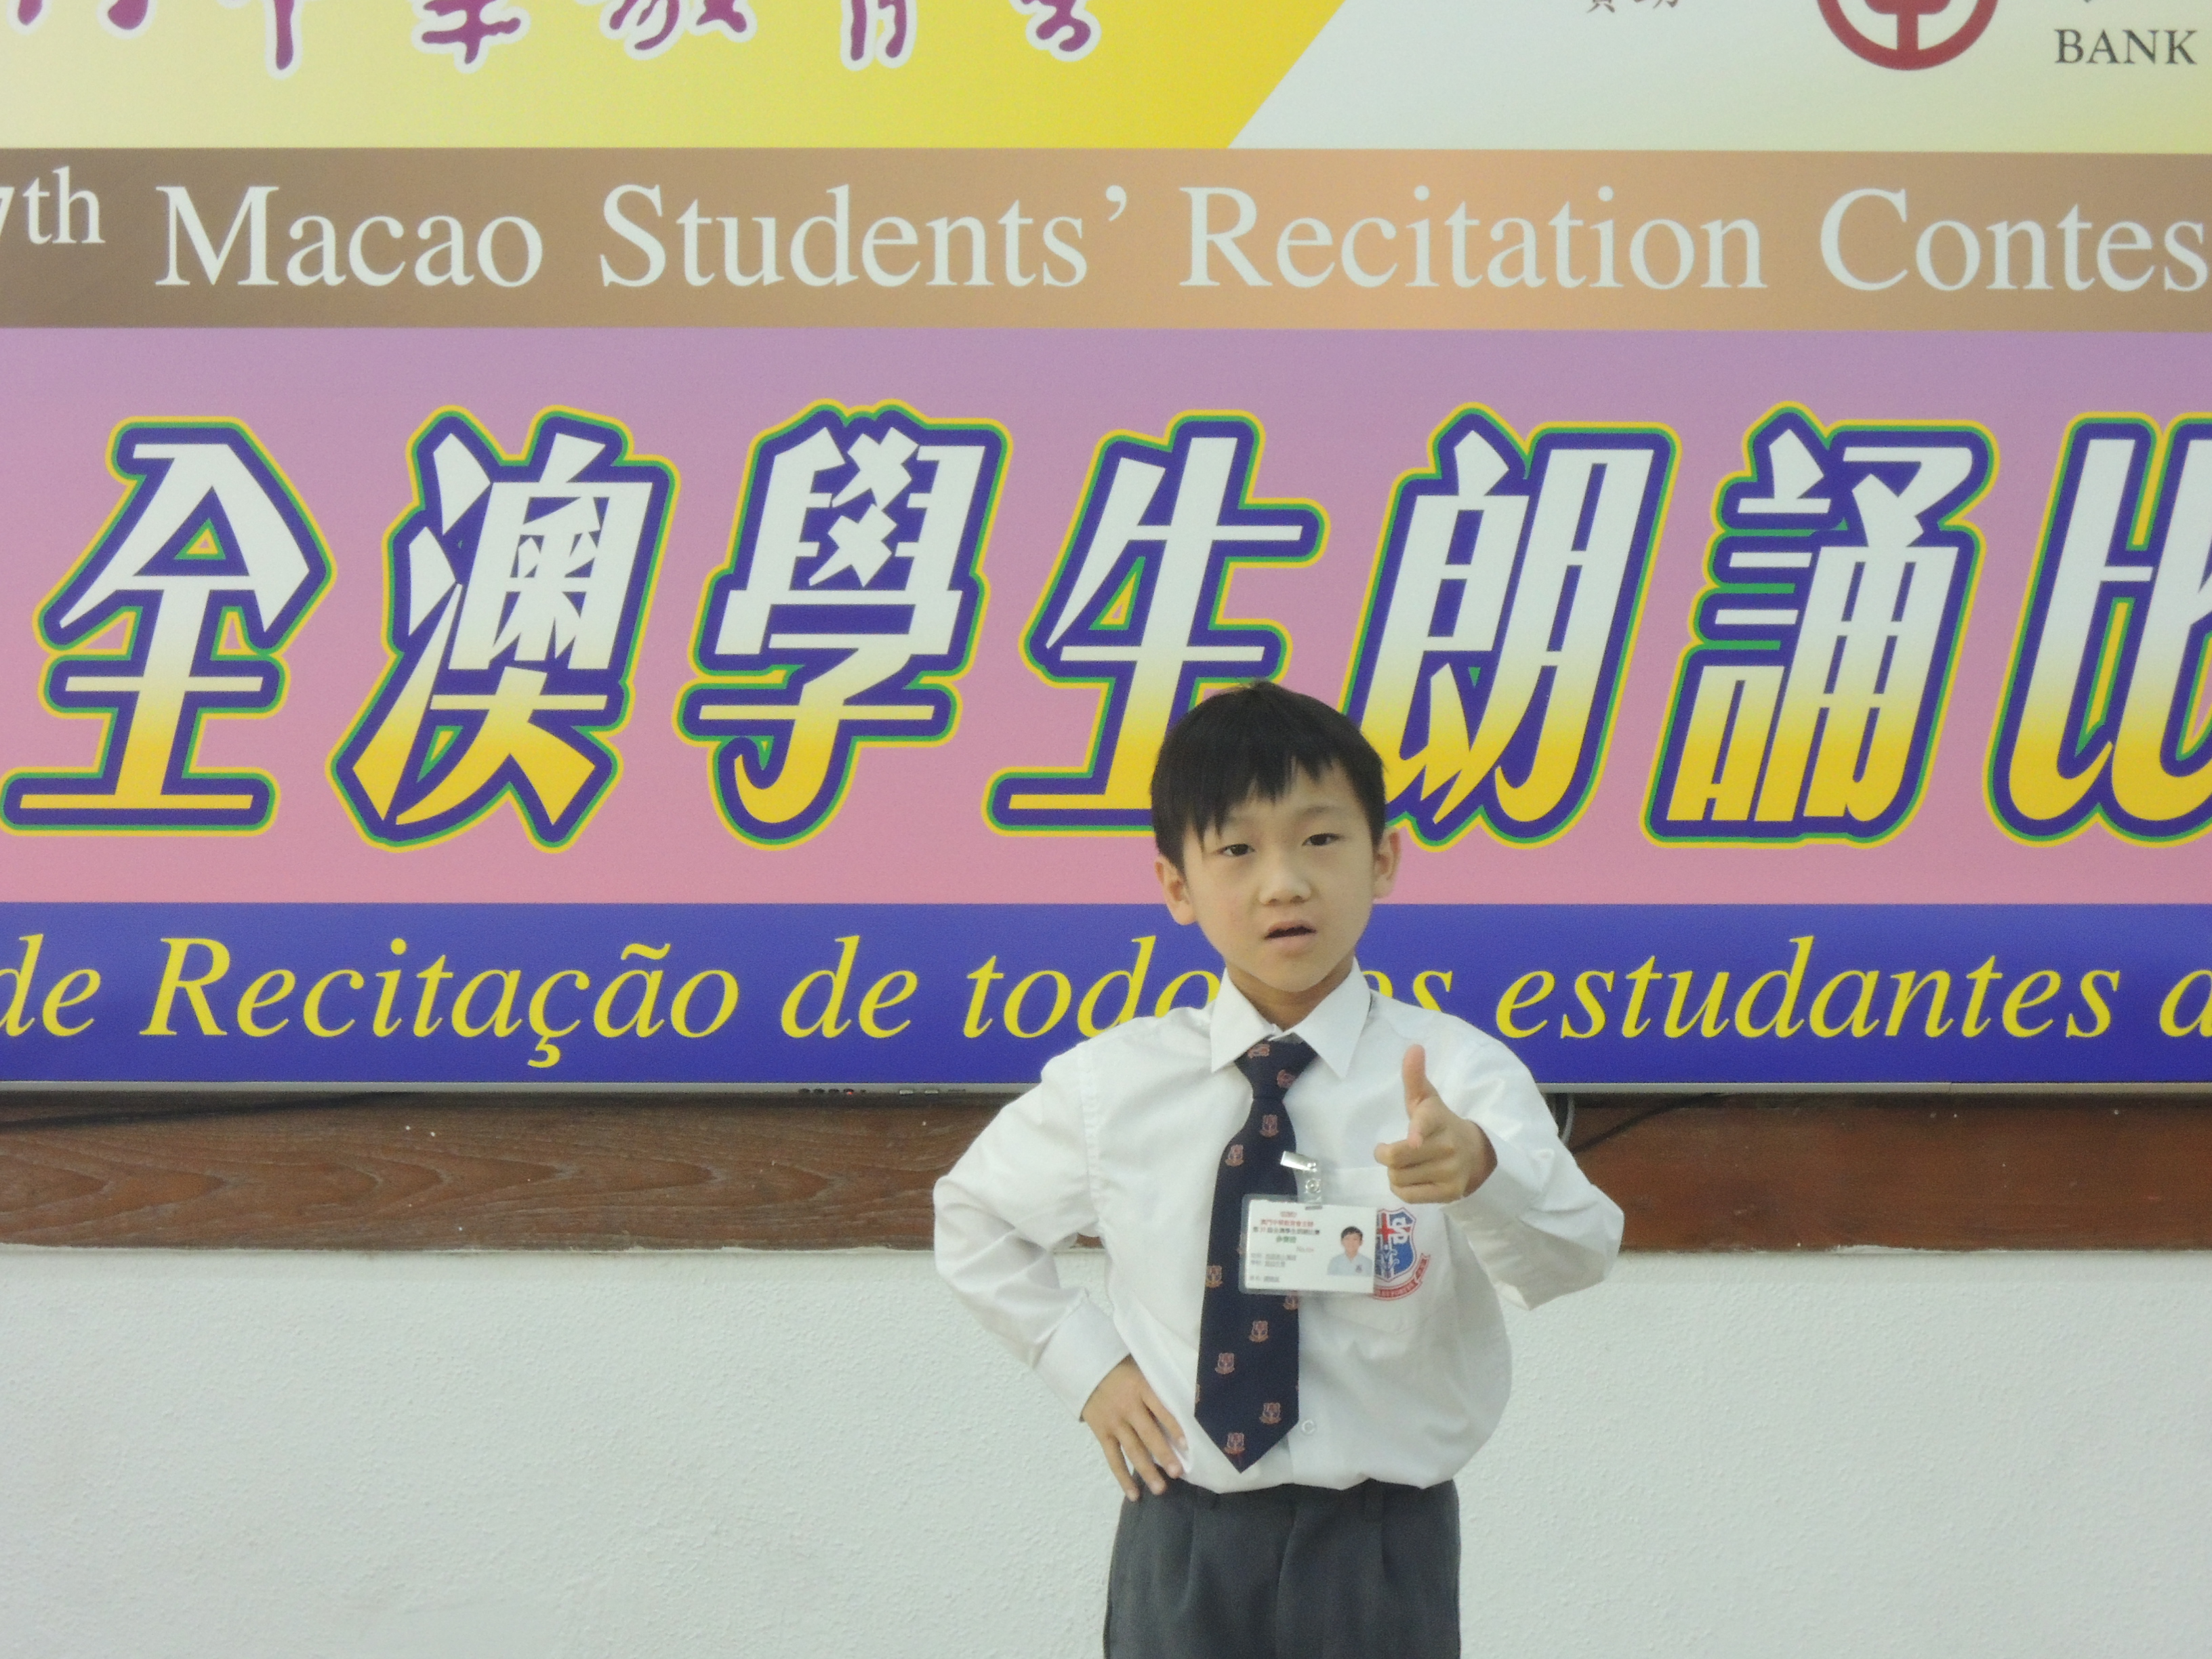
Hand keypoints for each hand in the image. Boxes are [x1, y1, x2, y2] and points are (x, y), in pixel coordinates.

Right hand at [1080, 1356, 1187, 1500]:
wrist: (1084, 1368)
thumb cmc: (1120, 1368)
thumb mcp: (1141, 1368)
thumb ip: (1157, 1386)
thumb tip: (1185, 1405)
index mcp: (1140, 1387)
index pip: (1160, 1408)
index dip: (1173, 1426)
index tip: (1187, 1444)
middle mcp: (1127, 1406)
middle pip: (1147, 1433)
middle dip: (1163, 1454)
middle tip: (1177, 1473)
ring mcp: (1113, 1422)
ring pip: (1132, 1450)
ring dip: (1146, 1470)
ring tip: (1160, 1489)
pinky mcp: (1102, 1433)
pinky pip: (1113, 1458)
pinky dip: (1123, 1477)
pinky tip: (1134, 1494)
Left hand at [1374, 1044, 1494, 1203]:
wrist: (1476, 1154)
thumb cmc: (1440, 1124)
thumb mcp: (1427, 1100)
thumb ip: (1415, 1077)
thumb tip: (1413, 1047)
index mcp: (1439, 1119)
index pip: (1425, 1124)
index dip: (1418, 1132)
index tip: (1414, 1139)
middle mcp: (1447, 1146)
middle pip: (1396, 1157)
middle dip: (1386, 1155)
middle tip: (1389, 1150)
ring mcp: (1450, 1172)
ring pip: (1398, 1177)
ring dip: (1394, 1172)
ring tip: (1406, 1164)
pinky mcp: (1448, 1193)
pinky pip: (1407, 1195)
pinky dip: (1401, 1188)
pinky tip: (1411, 1178)